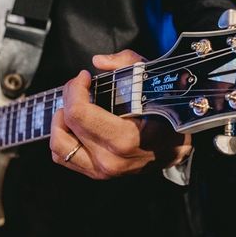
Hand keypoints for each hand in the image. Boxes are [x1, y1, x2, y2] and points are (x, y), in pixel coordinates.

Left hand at [50, 50, 191, 179]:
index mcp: (124, 139)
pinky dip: (62, 138)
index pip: (79, 113)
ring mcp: (103, 170)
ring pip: (58, 145)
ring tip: (74, 107)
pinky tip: (74, 124)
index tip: (84, 77)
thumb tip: (98, 62)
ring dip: (60, 121)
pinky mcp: (97, 174)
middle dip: (68, 97)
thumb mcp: (152, 81)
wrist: (176, 148)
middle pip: (67, 124)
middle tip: (80, 86)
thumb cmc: (167, 114)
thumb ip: (126, 64)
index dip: (75, 88)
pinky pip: (64, 157)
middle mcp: (110, 159)